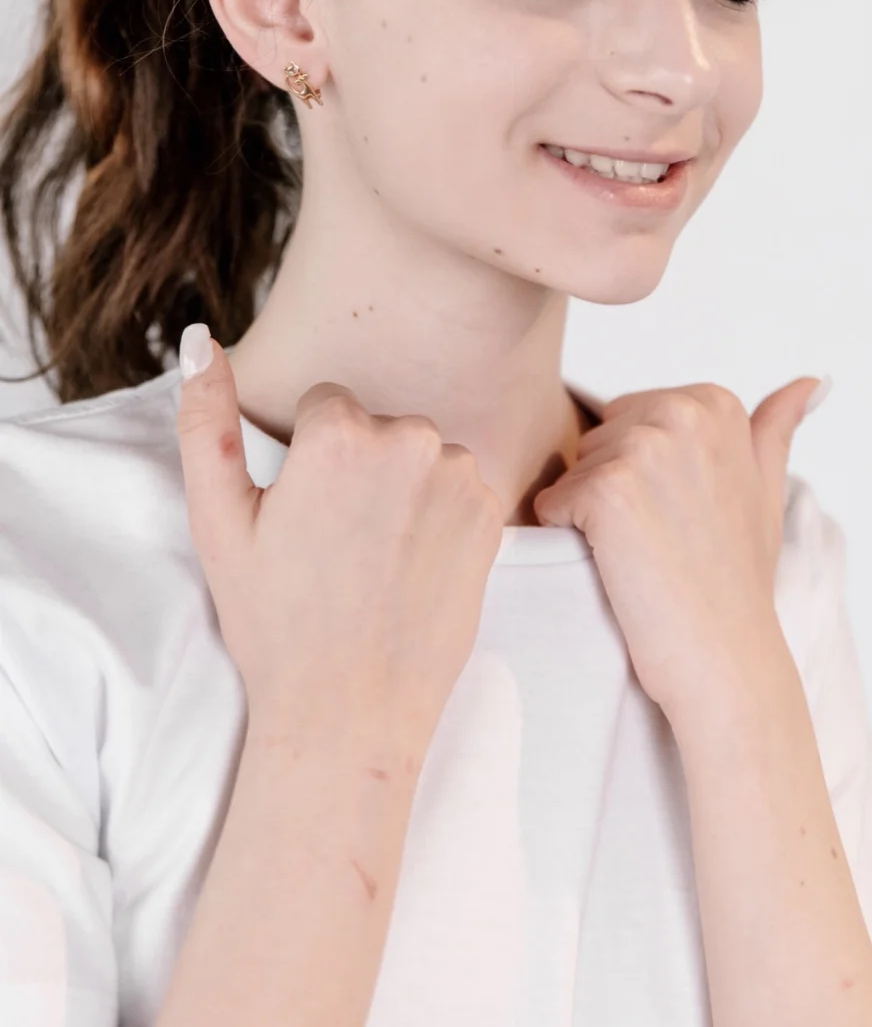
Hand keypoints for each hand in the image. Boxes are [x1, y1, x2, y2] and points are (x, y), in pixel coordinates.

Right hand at [175, 326, 504, 754]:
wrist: (351, 711)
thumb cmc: (276, 622)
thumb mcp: (219, 521)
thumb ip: (204, 420)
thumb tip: (198, 340)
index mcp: (340, 433)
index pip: (327, 404)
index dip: (309, 459)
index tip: (305, 516)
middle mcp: (409, 439)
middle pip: (377, 427)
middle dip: (359, 468)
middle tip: (336, 545)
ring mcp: (459, 476)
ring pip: (420, 456)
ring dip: (403, 490)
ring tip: (374, 560)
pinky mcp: (493, 514)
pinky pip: (459, 489)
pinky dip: (440, 517)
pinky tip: (412, 568)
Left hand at [532, 377, 822, 716]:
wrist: (722, 655)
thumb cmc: (736, 577)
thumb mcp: (765, 489)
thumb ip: (776, 428)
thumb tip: (811, 381)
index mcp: (715, 403)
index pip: (628, 415)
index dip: (644, 472)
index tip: (682, 511)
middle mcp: (681, 413)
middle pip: (596, 436)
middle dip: (613, 485)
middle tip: (661, 536)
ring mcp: (643, 449)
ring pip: (573, 468)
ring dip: (589, 512)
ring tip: (641, 550)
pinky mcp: (606, 490)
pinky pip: (552, 500)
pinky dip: (566, 535)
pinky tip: (613, 564)